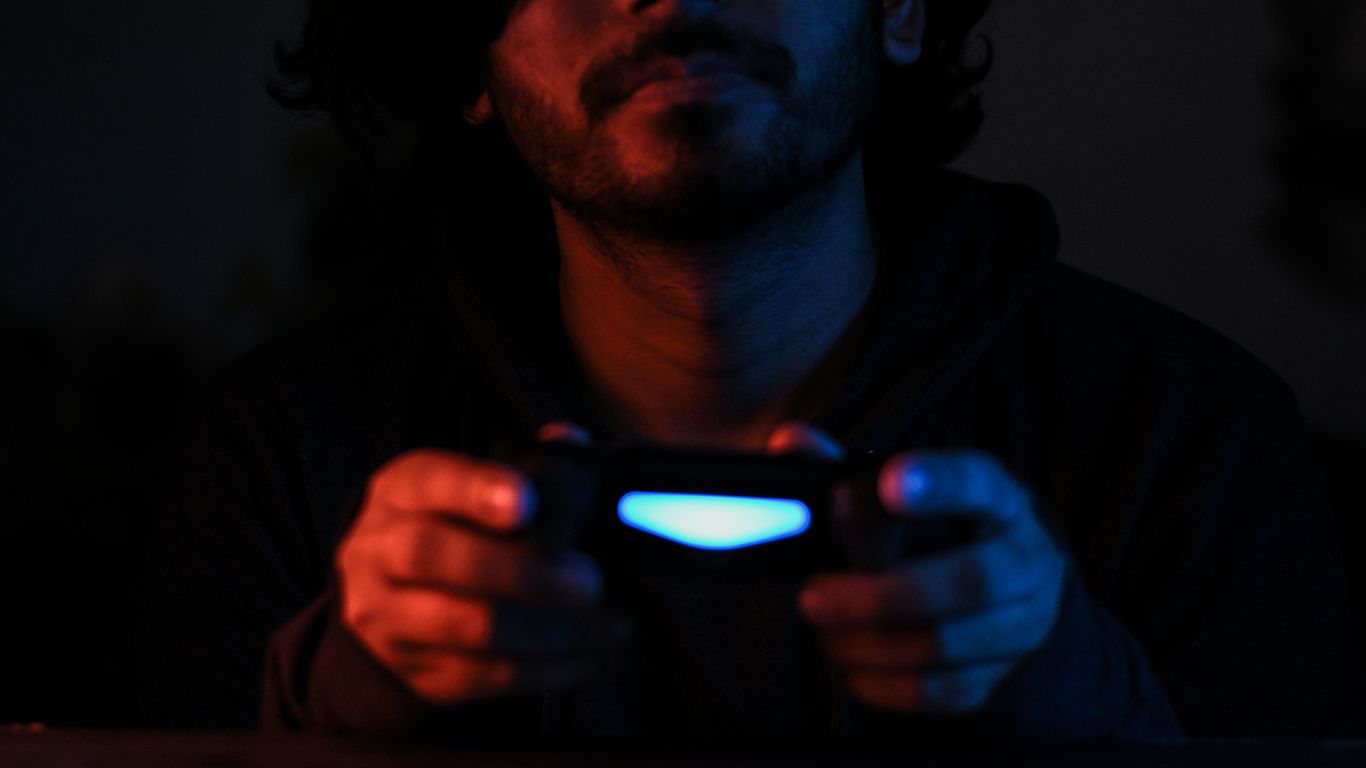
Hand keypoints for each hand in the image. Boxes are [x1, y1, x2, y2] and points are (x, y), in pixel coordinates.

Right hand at [335, 427, 625, 705]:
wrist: (379, 598)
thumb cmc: (448, 529)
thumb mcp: (463, 486)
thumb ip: (522, 465)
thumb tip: (572, 441)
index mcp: (402, 491)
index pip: (430, 482)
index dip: (477, 490)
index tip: (526, 502)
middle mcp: (379, 550)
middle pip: (436, 557)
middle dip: (524, 571)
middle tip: (591, 580)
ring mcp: (386, 616)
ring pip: (467, 625)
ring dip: (551, 629)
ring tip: (609, 625)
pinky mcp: (412, 669)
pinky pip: (482, 676)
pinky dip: (547, 669)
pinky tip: (593, 657)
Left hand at [797, 445, 1066, 714]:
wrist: (1015, 593)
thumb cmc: (942, 532)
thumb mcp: (910, 493)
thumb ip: (846, 468)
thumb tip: (789, 443)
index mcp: (997, 499)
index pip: (978, 481)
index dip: (939, 483)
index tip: (890, 484)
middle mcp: (1025, 559)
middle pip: (969, 581)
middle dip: (880, 595)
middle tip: (813, 597)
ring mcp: (1024, 624)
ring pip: (946, 644)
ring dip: (868, 642)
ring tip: (823, 630)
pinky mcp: (1004, 676)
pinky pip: (942, 691)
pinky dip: (884, 682)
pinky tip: (851, 665)